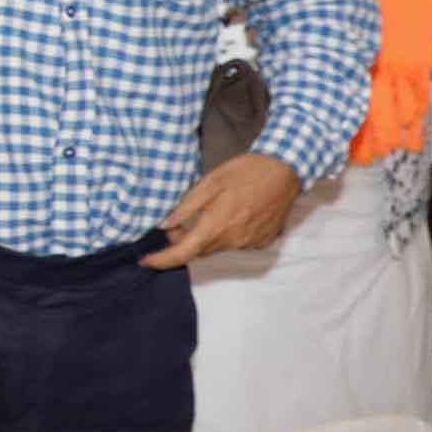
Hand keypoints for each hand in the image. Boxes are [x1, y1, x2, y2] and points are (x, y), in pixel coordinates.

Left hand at [143, 153, 302, 267]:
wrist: (285, 171)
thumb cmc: (244, 173)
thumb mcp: (209, 183)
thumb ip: (186, 208)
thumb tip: (165, 226)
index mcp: (216, 227)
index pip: (183, 253)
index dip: (162, 261)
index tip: (146, 261)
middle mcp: (233, 241)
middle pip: (199, 250)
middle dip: (184, 242)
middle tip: (177, 223)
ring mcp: (250, 243)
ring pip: (217, 247)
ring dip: (206, 237)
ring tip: (207, 214)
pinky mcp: (262, 241)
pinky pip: (236, 244)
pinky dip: (226, 235)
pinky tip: (231, 215)